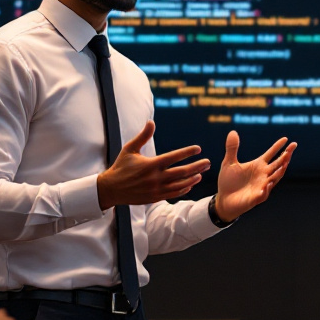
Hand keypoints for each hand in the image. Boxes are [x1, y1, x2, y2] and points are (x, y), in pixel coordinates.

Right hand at [96, 120, 210, 208]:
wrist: (111, 189)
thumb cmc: (121, 167)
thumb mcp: (130, 149)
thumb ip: (143, 136)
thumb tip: (151, 122)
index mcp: (151, 164)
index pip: (174, 156)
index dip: (188, 152)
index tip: (198, 148)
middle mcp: (155, 177)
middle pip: (182, 172)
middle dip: (197, 166)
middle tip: (207, 162)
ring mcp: (156, 189)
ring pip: (180, 184)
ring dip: (192, 179)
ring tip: (201, 173)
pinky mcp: (155, 197)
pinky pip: (173, 193)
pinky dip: (183, 189)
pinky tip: (190, 184)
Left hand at [213, 132, 296, 221]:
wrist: (223, 200)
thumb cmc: (228, 182)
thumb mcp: (228, 162)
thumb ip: (232, 148)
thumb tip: (233, 131)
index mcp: (258, 165)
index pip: (271, 154)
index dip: (278, 147)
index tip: (286, 139)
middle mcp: (263, 175)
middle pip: (278, 164)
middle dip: (286, 156)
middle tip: (292, 147)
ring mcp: (261, 186)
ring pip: (275, 178)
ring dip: (280, 171)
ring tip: (285, 163)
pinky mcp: (256, 198)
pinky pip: (263, 193)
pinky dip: (266, 189)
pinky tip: (268, 183)